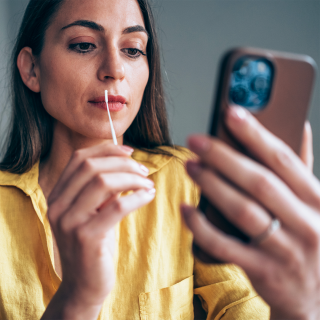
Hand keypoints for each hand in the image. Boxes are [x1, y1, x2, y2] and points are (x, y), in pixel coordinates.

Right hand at [45, 143, 154, 318]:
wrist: (83, 283)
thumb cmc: (94, 242)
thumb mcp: (93, 210)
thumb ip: (102, 188)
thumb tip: (127, 163)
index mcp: (58, 195)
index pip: (79, 159)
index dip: (107, 149)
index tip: (130, 151)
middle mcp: (58, 206)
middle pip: (92, 167)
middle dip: (124, 163)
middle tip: (144, 170)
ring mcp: (70, 222)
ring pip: (103, 182)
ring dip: (132, 179)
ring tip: (148, 184)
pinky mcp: (87, 238)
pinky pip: (117, 206)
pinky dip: (137, 197)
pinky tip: (149, 196)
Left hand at [181, 106, 319, 319]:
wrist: (317, 295)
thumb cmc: (308, 236)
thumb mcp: (314, 203)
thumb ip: (303, 167)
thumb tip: (299, 125)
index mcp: (318, 198)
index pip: (283, 159)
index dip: (256, 134)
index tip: (231, 112)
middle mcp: (306, 223)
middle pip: (258, 182)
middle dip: (224, 157)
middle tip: (196, 140)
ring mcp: (285, 249)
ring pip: (241, 211)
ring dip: (212, 185)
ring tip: (190, 166)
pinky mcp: (264, 271)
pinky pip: (225, 246)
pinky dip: (202, 227)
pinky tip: (186, 209)